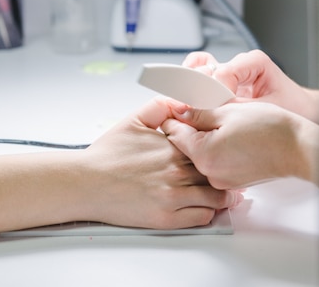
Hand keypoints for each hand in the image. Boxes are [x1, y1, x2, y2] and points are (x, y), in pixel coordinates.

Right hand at [82, 98, 241, 228]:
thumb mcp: (133, 120)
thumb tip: (183, 99)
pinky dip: (209, 212)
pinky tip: (206, 206)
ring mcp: (173, 196)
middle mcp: (177, 171)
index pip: (211, 146)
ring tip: (225, 191)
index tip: (224, 149)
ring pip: (216, 197)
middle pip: (217, 171)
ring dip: (223, 194)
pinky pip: (202, 217)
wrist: (87, 183)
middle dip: (225, 171)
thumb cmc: (107, 154)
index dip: (220, 148)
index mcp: (173, 146)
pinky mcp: (167, 218)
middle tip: (231, 171)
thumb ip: (161, 106)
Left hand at [161, 102, 313, 189]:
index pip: (173, 133)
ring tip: (222, 124)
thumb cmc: (270, 129)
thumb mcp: (228, 111)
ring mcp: (221, 180)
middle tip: (201, 111)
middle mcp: (209, 173)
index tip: (178, 106)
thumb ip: (198, 113)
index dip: (174, 116)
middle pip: (185, 146)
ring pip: (200, 155)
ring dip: (204, 140)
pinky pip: (215, 163)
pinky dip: (218, 151)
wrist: (299, 148)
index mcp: (204, 155)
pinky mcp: (232, 182)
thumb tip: (180, 112)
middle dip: (189, 128)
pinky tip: (232, 139)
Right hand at [183, 50, 314, 118]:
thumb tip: (213, 111)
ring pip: (198, 66)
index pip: (223, 72)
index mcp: (254, 62)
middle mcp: (238, 63)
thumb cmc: (291, 107)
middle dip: (198, 88)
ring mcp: (228, 71)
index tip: (213, 109)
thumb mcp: (268, 109)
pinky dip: (190, 82)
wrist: (300, 110)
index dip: (215, 92)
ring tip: (189, 103)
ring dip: (191, 85)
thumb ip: (240, 108)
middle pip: (206, 68)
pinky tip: (188, 98)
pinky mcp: (221, 81)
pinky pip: (198, 72)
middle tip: (195, 107)